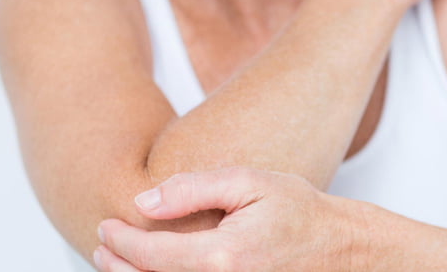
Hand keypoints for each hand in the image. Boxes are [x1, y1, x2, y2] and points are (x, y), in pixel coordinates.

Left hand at [93, 167, 366, 271]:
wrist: (342, 248)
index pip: (149, 255)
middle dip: (116, 266)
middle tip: (104, 245)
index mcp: (223, 257)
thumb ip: (193, 189)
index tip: (107, 225)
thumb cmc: (301, 212)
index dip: (119, 240)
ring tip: (121, 262)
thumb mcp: (250, 182)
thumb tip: (142, 203)